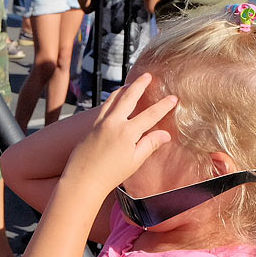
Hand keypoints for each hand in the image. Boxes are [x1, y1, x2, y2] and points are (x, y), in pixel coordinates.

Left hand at [62, 72, 176, 198]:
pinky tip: (113, 101)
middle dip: (140, 84)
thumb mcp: (134, 161)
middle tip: (148, 75)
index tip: (173, 98)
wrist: (82, 181)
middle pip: (130, 97)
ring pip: (113, 99)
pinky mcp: (90, 127)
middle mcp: (114, 123)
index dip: (163, 106)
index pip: (150, 115)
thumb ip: (150, 145)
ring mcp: (100, 123)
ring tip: (130, 84)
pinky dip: (111, 100)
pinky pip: (103, 108)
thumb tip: (165, 135)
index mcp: (128, 132)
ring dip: (124, 89)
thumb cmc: (109, 176)